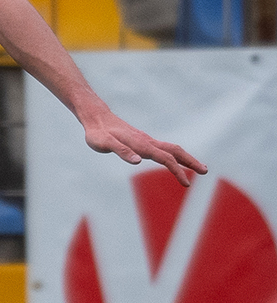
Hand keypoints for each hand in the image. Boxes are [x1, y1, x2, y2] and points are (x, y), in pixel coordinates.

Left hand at [81, 110, 207, 186]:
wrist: (96, 118)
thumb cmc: (98, 133)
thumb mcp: (105, 144)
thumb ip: (121, 151)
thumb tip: (138, 161)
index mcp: (141, 144)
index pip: (165, 158)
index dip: (177, 171)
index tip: (186, 183)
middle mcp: (147, 142)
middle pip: (175, 151)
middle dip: (190, 161)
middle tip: (205, 171)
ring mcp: (146, 141)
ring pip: (170, 149)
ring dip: (185, 158)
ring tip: (197, 167)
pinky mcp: (142, 141)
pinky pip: (162, 149)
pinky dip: (173, 155)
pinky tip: (174, 161)